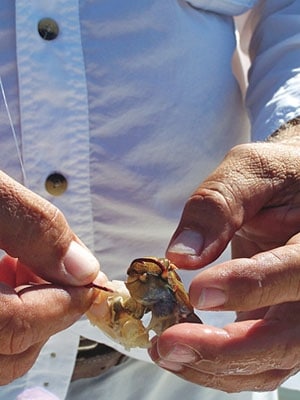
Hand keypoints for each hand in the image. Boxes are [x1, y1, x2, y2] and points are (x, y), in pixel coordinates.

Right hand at [0, 171, 100, 384]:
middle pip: (6, 354)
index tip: (89, 282)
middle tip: (56, 272)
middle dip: (47, 315)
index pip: (13, 325)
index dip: (63, 304)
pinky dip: (3, 320)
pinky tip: (2, 277)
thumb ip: (32, 227)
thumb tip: (83, 269)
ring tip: (22, 269)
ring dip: (26, 320)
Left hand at [149, 140, 299, 391]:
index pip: (297, 272)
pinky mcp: (283, 325)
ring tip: (165, 351)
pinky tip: (183, 350)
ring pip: (272, 361)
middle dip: (226, 349)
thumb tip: (183, 254)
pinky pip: (258, 359)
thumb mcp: (251, 172)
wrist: (295, 196)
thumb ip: (218, 205)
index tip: (198, 291)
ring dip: (215, 366)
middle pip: (287, 339)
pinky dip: (219, 365)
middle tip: (168, 344)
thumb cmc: (278, 179)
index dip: (249, 287)